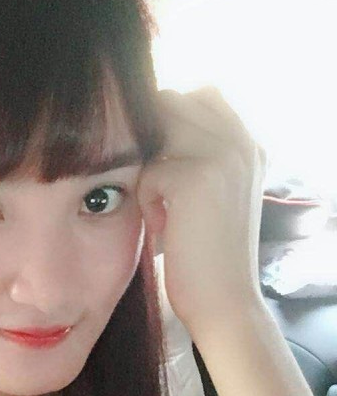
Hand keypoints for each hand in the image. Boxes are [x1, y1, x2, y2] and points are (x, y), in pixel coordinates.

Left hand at [135, 86, 267, 330]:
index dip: (167, 118)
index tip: (156, 159)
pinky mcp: (197, 177)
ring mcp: (223, 156)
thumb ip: (195, 159)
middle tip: (152, 182)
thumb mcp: (209, 198)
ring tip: (161, 207)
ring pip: (157, 132)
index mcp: (248, 145)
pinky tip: (164, 228)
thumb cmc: (207, 254)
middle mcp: (242, 142)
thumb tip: (152, 130)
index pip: (202, 94)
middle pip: (175, 101)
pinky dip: (147, 201)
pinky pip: (148, 173)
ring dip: (149, 168)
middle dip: (150, 136)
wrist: (224, 301)